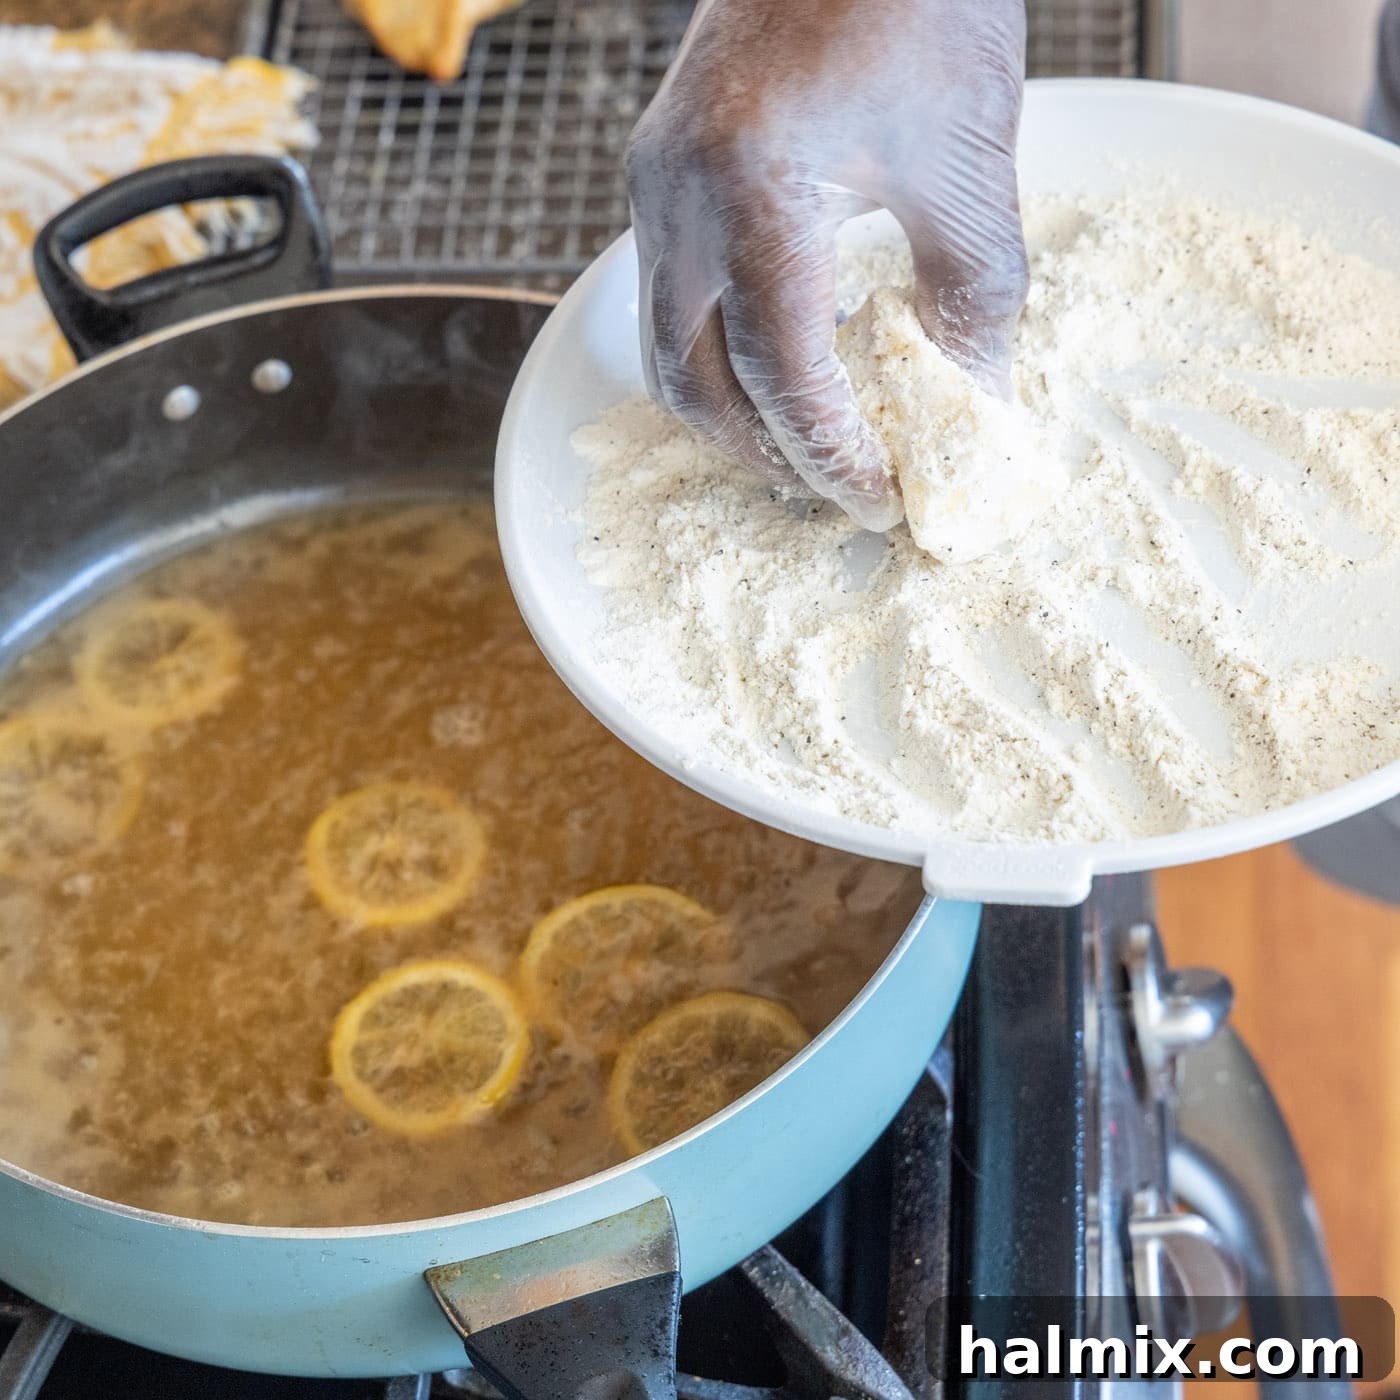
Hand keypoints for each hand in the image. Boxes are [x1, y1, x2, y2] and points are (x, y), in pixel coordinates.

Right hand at [624, 0, 1028, 531]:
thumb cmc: (919, 3)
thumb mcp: (965, 163)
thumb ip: (971, 300)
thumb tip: (977, 408)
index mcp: (754, 191)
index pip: (780, 374)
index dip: (830, 455)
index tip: (879, 501)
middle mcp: (678, 197)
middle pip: (695, 386)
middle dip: (767, 457)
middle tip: (839, 489)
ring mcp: (654, 186)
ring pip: (665, 352)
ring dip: (732, 418)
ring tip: (805, 447)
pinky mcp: (655, 174)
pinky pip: (668, 300)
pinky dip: (718, 356)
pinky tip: (778, 366)